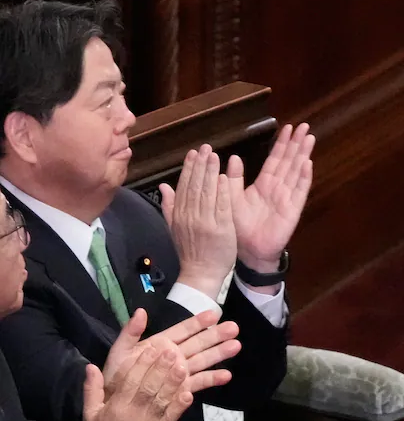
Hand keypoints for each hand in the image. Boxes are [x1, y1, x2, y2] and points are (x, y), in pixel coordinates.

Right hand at [84, 345, 190, 420]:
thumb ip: (92, 389)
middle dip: (160, 369)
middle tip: (171, 352)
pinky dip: (180, 405)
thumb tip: (90, 366)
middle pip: (148, 389)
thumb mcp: (90, 413)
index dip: (141, 365)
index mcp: (116, 408)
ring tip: (183, 366)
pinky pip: (172, 417)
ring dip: (173, 383)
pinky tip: (189, 393)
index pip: (129, 382)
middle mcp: (133, 414)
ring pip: (162, 400)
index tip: (151, 349)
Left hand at [102, 308, 239, 398]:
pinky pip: (199, 383)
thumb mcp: (119, 353)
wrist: (116, 406)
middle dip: (216, 335)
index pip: (182, 330)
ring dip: (219, 353)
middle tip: (234, 328)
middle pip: (198, 343)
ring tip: (236, 346)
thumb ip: (130, 332)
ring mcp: (180, 372)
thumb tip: (141, 311)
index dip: (198, 322)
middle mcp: (174, 356)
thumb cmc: (116, 378)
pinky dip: (213, 379)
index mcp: (161, 344)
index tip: (214, 314)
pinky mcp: (182, 389)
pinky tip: (227, 375)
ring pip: (203, 360)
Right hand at [159, 145, 236, 298]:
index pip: (184, 187)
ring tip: (214, 155)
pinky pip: (221, 206)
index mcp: (179, 215)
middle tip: (205, 147)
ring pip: (206, 192)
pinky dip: (221, 191)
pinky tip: (223, 177)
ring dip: (210, 172)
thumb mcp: (174, 227)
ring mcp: (205, 222)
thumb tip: (164, 186)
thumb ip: (169, 206)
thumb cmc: (190, 250)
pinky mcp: (220, 228)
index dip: (189, 168)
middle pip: (195, 186)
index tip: (193, 153)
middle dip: (200, 165)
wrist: (200, 273)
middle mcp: (190, 216)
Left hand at [229, 122, 314, 272]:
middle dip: (296, 143)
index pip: (274, 160)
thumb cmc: (239, 227)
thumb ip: (233, 179)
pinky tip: (308, 163)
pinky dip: (303, 177)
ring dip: (303, 154)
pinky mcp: (293, 209)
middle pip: (289, 161)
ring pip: (296, 171)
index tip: (287, 128)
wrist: (248, 252)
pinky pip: (299, 191)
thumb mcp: (230, 199)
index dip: (281, 144)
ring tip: (309, 138)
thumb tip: (233, 157)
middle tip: (303, 126)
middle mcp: (278, 188)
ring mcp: (287, 197)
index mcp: (263, 185)